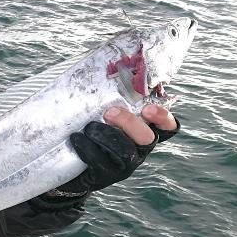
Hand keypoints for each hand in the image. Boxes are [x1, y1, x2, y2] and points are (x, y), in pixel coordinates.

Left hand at [58, 105, 179, 193]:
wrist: (67, 164)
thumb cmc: (89, 129)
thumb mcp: (102, 112)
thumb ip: (109, 94)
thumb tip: (100, 59)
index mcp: (144, 131)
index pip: (168, 127)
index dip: (163, 119)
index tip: (148, 109)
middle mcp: (139, 149)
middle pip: (147, 138)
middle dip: (130, 123)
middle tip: (110, 112)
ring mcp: (124, 165)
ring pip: (126, 151)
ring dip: (107, 135)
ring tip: (88, 126)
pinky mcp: (106, 177)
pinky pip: (101, 163)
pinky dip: (88, 148)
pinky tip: (76, 138)